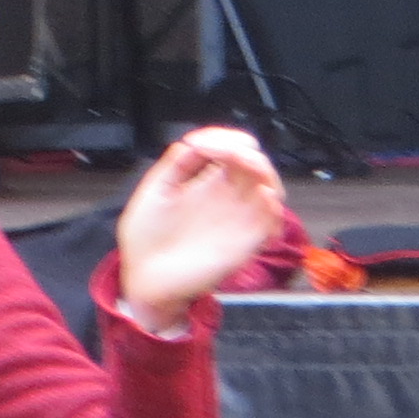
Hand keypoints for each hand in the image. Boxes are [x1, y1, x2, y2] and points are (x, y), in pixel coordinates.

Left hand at [113, 126, 285, 332]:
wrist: (145, 279)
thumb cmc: (146, 240)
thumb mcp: (154, 191)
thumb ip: (175, 164)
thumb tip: (196, 140)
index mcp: (206, 184)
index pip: (231, 151)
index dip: (226, 138)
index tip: (203, 143)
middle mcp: (227, 199)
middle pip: (255, 165)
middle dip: (248, 151)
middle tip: (230, 151)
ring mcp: (238, 219)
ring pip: (269, 186)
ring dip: (264, 170)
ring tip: (245, 164)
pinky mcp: (245, 242)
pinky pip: (271, 220)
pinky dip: (273, 205)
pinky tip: (260, 195)